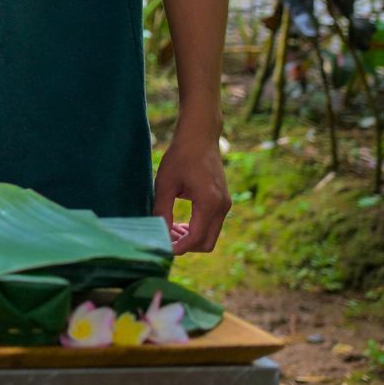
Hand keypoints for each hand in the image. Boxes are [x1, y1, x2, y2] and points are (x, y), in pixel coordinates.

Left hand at [153, 126, 229, 253]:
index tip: (161, 248)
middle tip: (164, 237)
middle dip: (185, 246)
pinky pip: (212, 225)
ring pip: (210, 235)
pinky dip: (197, 229)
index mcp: (209, 202)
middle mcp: (222, 206)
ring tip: (169, 229)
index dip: (178, 247)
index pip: (196, 238)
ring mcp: (226, 205)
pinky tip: (179, 222)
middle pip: (207, 243)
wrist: (200, 136)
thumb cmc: (180, 156)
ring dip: (191, 238)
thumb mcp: (165, 184)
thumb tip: (158, 234)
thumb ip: (162, 211)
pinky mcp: (223, 202)